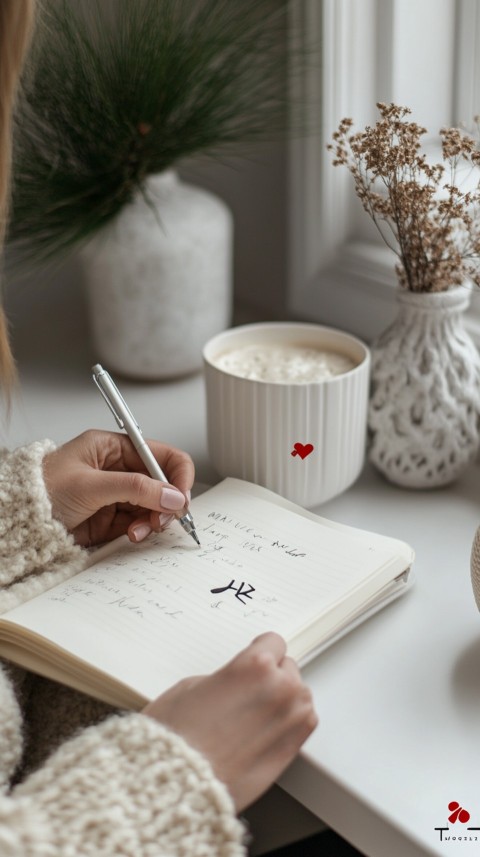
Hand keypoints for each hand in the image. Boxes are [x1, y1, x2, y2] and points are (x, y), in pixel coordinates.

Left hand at [42, 429, 193, 546]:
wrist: (18, 524)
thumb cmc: (41, 492)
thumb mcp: (91, 485)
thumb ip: (136, 488)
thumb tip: (173, 496)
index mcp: (113, 448)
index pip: (160, 455)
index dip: (176, 475)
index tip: (181, 497)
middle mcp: (118, 469)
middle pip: (162, 483)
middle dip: (166, 502)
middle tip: (162, 519)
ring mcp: (116, 495)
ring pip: (153, 507)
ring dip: (153, 521)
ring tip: (140, 531)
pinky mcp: (112, 519)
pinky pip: (140, 524)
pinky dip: (141, 532)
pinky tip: (132, 536)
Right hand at [142, 632, 317, 811]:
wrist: (176, 784)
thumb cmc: (176, 737)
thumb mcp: (193, 686)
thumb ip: (228, 676)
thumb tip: (238, 681)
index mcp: (256, 665)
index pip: (274, 643)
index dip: (259, 652)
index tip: (254, 661)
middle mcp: (281, 688)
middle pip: (288, 668)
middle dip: (271, 677)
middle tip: (247, 694)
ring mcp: (292, 720)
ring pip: (298, 696)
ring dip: (282, 700)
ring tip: (252, 716)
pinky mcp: (294, 749)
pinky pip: (303, 723)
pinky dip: (288, 723)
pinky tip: (262, 732)